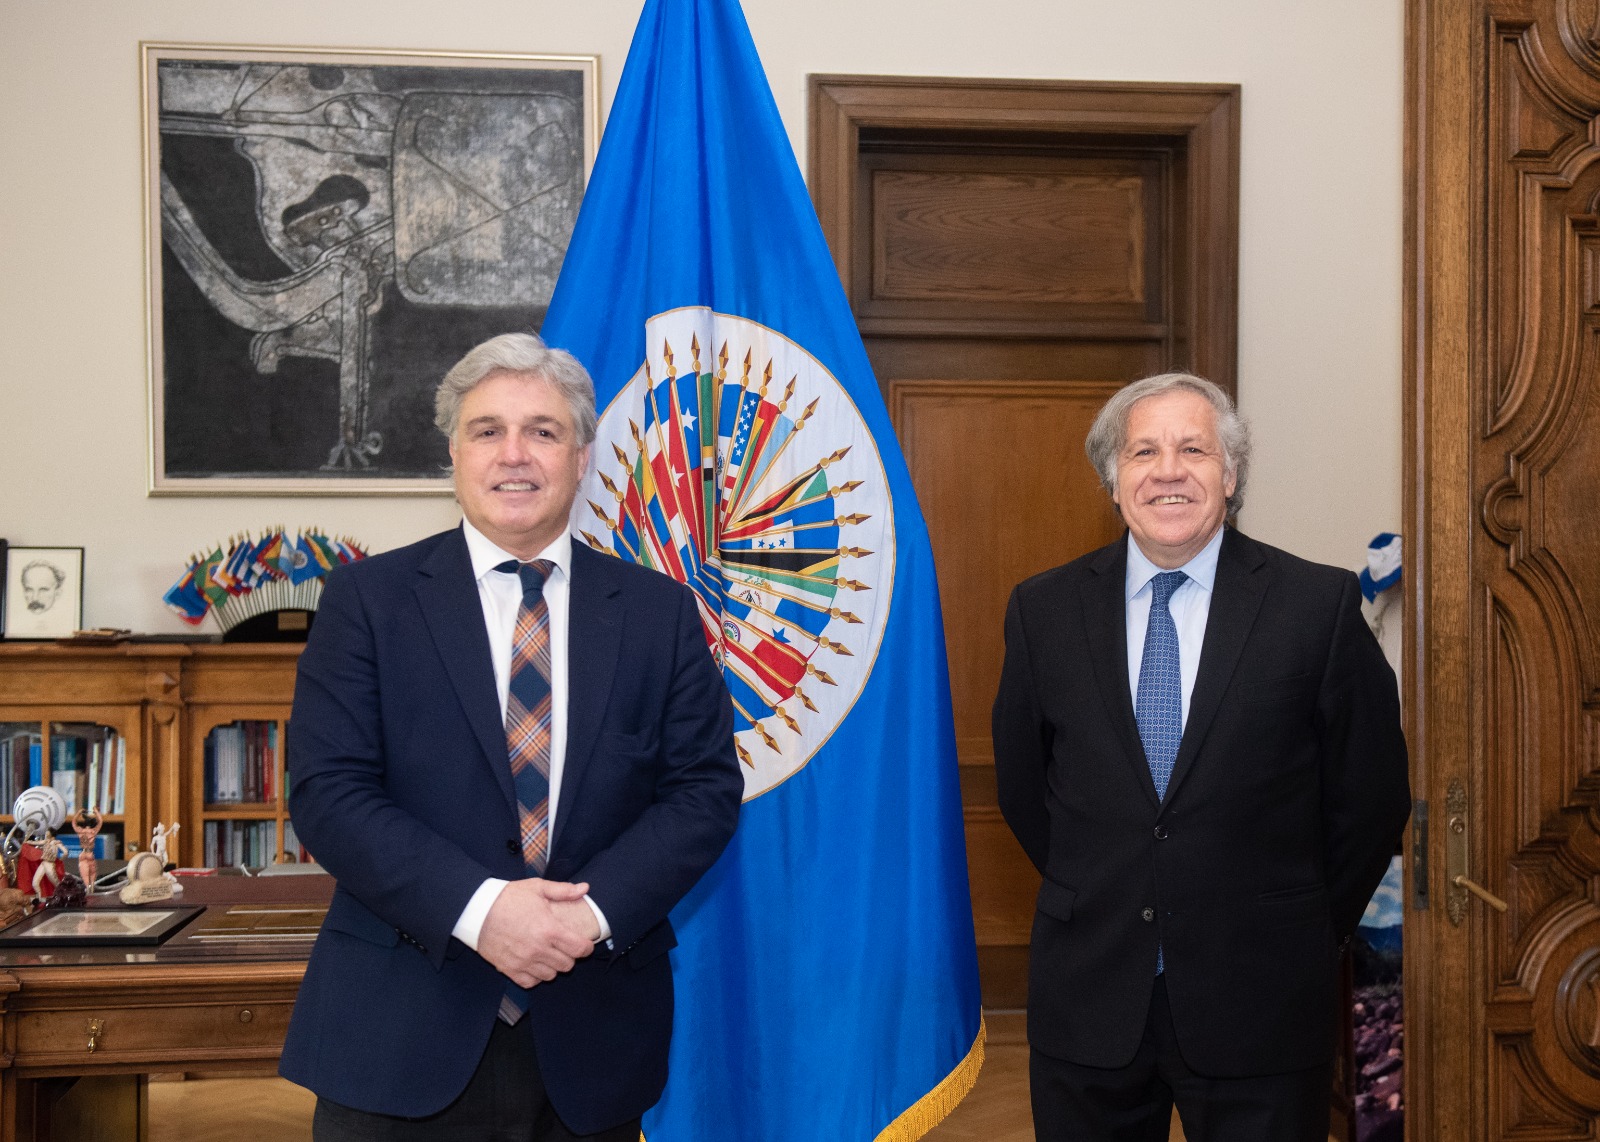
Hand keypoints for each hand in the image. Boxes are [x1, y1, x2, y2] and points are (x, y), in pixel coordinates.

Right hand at [478, 878, 597, 987]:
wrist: (477, 911)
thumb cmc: (508, 898)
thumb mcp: (537, 888)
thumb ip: (563, 891)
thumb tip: (585, 888)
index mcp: (549, 929)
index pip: (579, 948)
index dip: (586, 947)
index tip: (585, 943)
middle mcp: (538, 949)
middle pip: (567, 965)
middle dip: (570, 956)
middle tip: (565, 947)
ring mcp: (523, 962)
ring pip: (550, 975)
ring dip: (553, 966)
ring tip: (549, 954)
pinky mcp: (509, 969)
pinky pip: (530, 982)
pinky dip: (536, 976)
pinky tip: (535, 964)